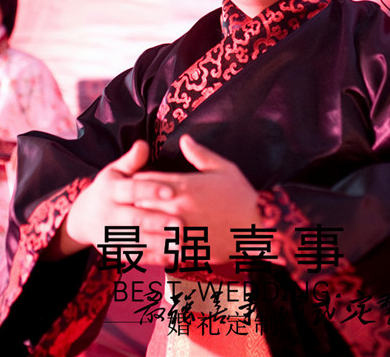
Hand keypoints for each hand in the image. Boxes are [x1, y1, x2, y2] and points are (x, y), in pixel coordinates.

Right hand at [47, 140, 179, 262]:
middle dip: (156, 222)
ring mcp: (109, 234)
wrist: (83, 217)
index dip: (150, 191)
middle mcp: (108, 213)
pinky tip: (172, 258)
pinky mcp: (113, 251)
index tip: (171, 192)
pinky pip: (133, 256)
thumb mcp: (114, 171)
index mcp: (110, 190)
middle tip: (181, 225)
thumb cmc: (109, 189)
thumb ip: (131, 161)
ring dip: (158, 245)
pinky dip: (152, 259)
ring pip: (135, 241)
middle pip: (133, 219)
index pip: (131, 189)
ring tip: (181, 245)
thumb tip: (144, 144)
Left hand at [131, 134, 261, 264]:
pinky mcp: (187, 250)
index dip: (137, 181)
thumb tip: (184, 138)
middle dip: (134, 203)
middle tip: (131, 204)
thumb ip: (200, 154)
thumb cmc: (241, 195)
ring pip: (145, 230)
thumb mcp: (223, 168)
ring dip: (140, 227)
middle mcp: (178, 207)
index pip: (144, 180)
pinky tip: (150, 246)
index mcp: (184, 186)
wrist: (258, 227)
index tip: (136, 184)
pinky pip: (160, 250)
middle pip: (139, 204)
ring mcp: (181, 230)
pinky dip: (152, 248)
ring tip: (136, 226)